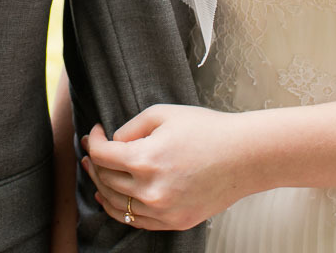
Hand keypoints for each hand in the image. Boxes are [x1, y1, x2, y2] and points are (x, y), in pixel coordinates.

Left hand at [81, 105, 263, 230]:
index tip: (96, 132)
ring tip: (96, 173)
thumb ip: (130, 127)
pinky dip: (120, 209)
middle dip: (94, 162)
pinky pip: (136, 221)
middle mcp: (150, 190)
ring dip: (102, 186)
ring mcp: (163, 210)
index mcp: (145, 160)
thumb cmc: (206, 129)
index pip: (102, 155)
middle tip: (91, 151)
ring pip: (116, 204)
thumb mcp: (162, 114)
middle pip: (105, 179)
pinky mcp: (174, 221)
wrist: (244, 156)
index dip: (93, 141)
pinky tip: (114, 197)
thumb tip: (114, 141)